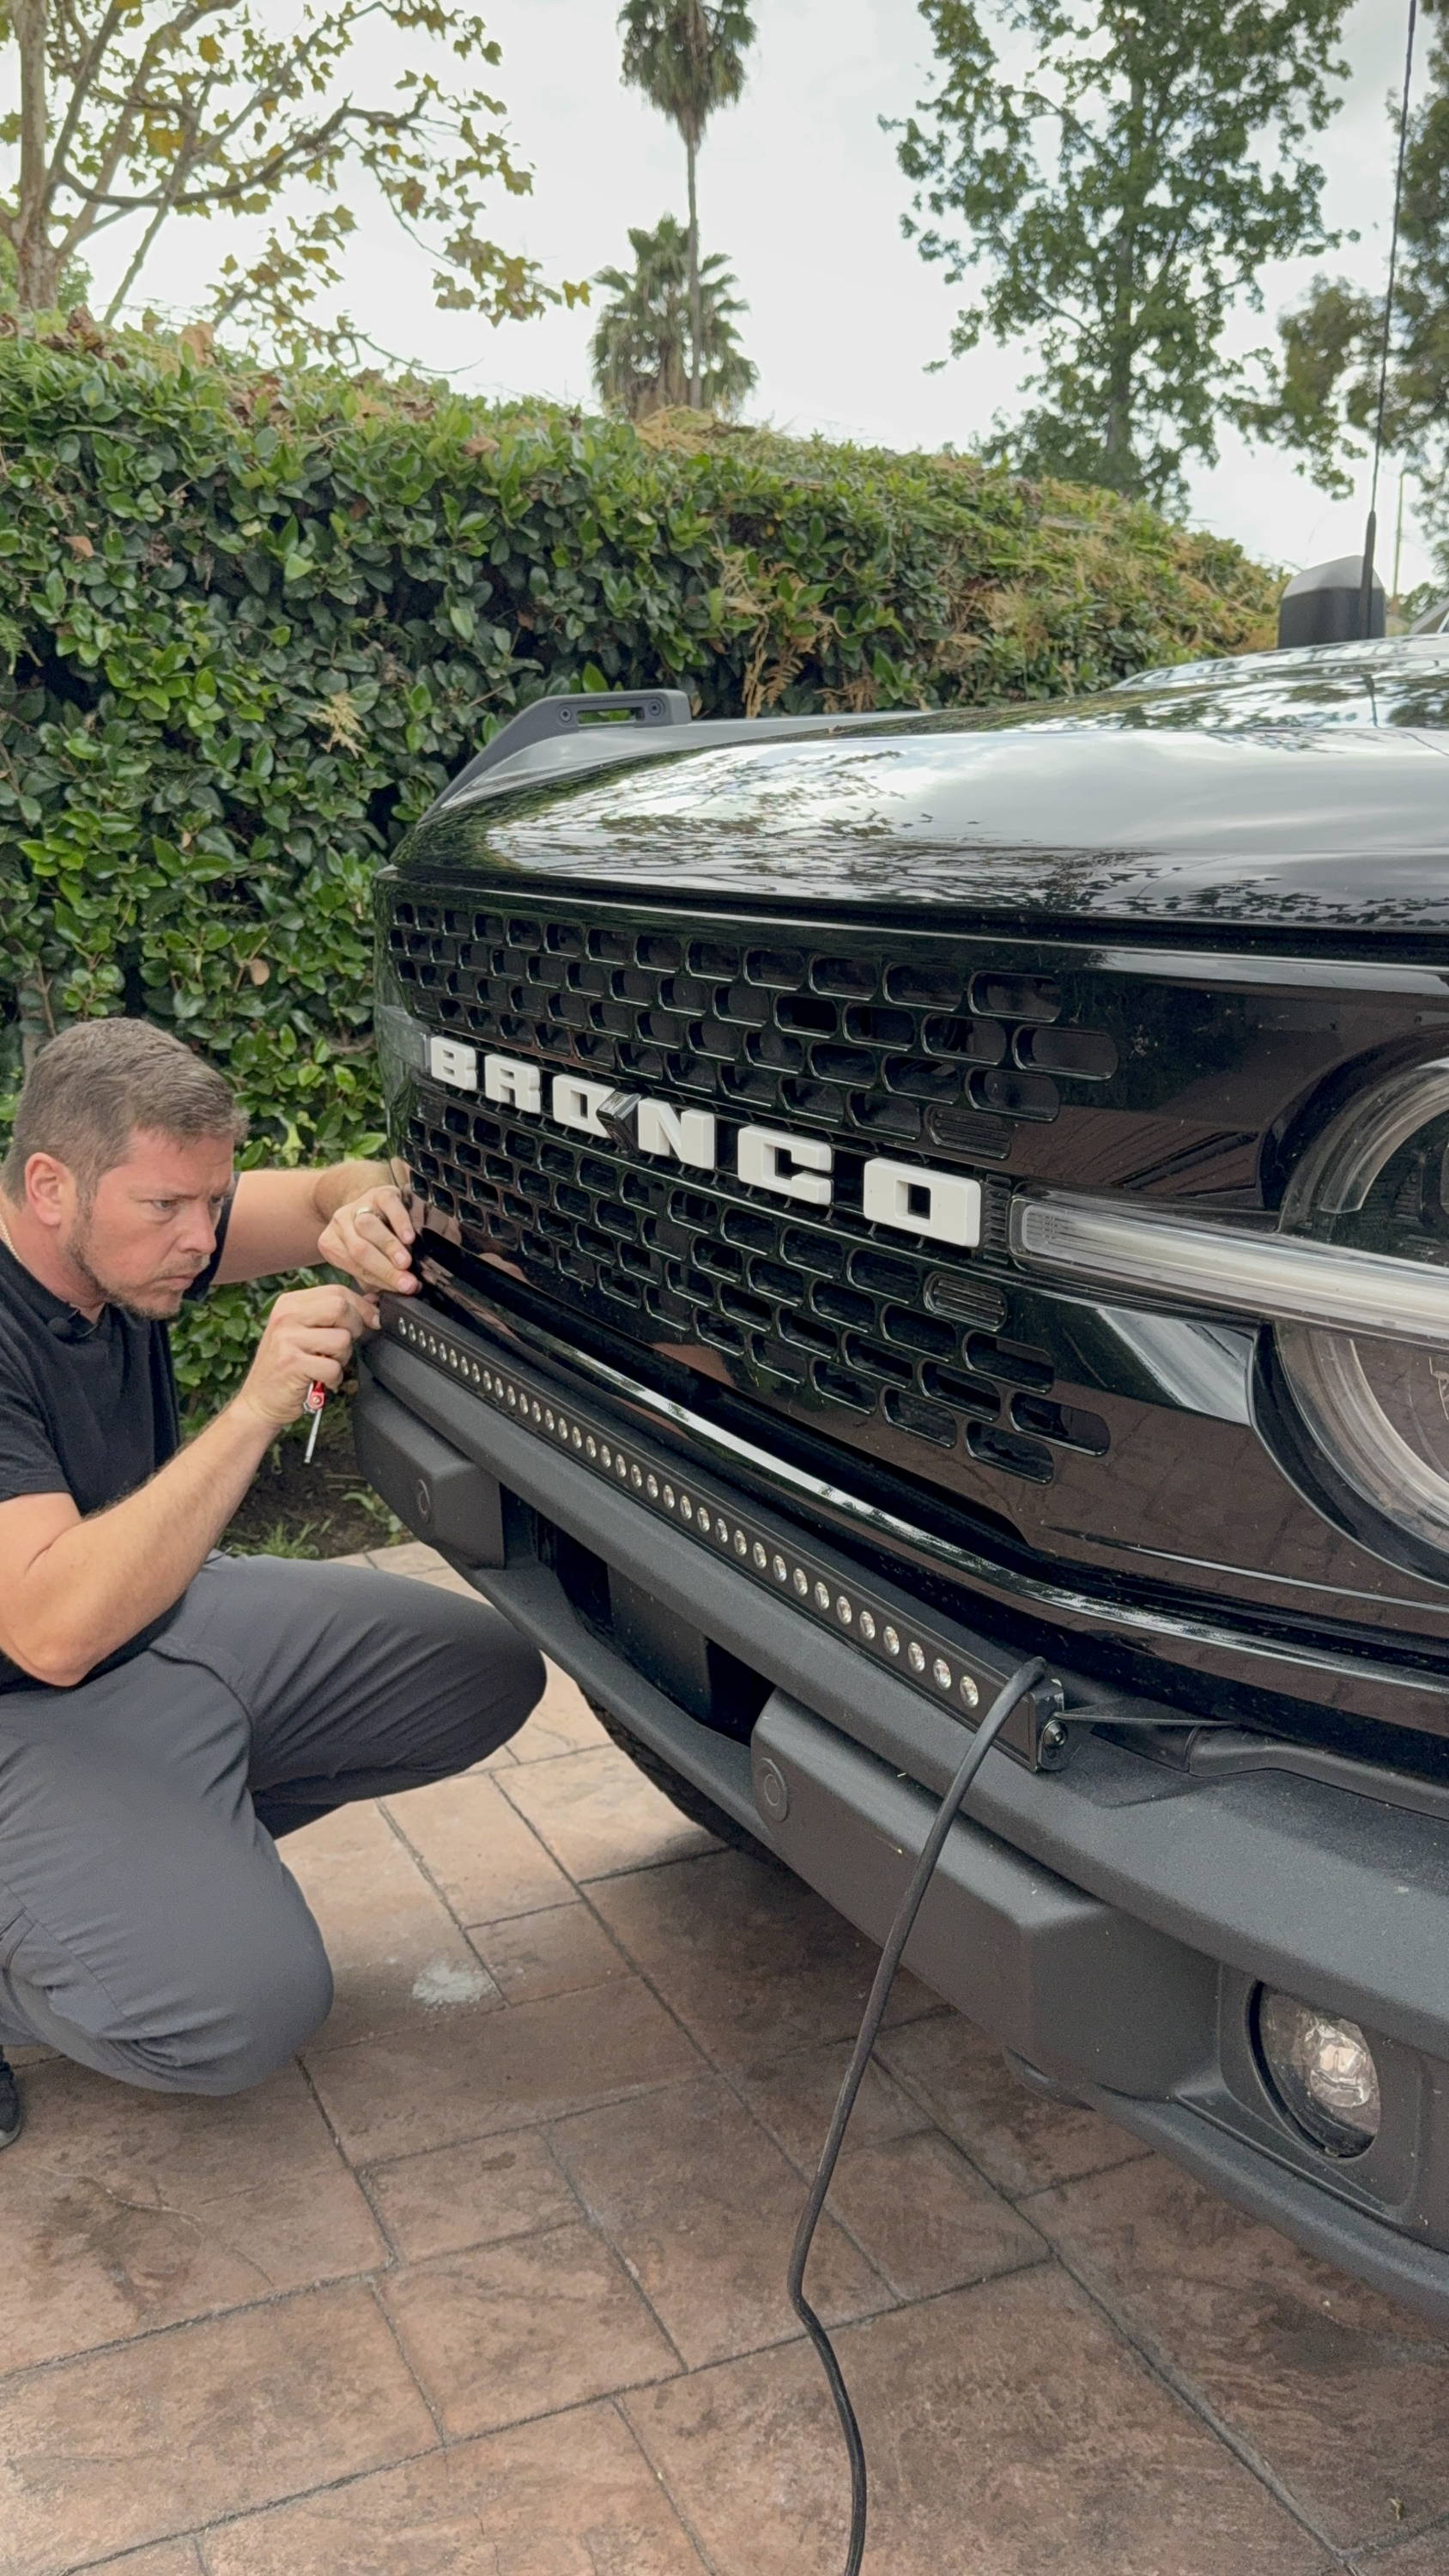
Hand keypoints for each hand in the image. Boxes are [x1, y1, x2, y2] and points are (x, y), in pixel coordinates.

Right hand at [234, 1284, 380, 1429]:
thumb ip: (330, 1316)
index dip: (361, 1306)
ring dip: (342, 1357)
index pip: (337, 1291)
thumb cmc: (287, 1366)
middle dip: (354, 1328)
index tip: (372, 1321)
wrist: (259, 1400)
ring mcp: (287, 1339)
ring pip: (341, 1339)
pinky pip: (333, 1367)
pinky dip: (334, 1378)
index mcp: (289, 1303)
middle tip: (342, 1346)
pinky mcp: (291, 1363)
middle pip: (340, 1307)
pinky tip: (321, 1380)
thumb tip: (372, 1303)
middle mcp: (285, 1316)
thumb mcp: (302, 1331)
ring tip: (325, 1364)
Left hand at [317, 1181, 417, 1297]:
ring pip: (368, 1227)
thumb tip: (382, 1306)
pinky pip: (388, 1206)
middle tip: (407, 1283)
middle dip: (385, 1269)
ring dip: (389, 1247)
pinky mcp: (379, 1192)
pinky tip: (410, 1238)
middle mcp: (340, 1224)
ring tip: (406, 1263)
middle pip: (359, 1250)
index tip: (402, 1291)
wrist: (374, 1203)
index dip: (380, 1281)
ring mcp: (358, 1205)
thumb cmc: (372, 1241)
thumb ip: (372, 1281)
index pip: (354, 1267)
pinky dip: (400, 1223)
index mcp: (331, 1244)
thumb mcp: (365, 1262)